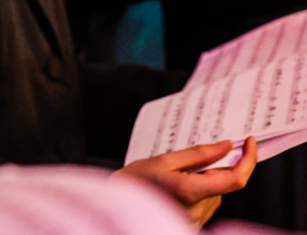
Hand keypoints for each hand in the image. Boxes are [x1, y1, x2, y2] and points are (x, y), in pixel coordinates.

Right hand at [114, 137, 256, 228]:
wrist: (117, 206)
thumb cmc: (134, 182)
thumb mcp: (163, 160)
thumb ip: (198, 154)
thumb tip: (227, 146)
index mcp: (190, 192)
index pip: (235, 178)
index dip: (247, 159)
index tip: (249, 142)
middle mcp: (197, 211)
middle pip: (222, 185)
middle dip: (212, 169)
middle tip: (187, 162)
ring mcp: (196, 221)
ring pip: (215, 194)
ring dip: (203, 181)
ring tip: (173, 177)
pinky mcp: (194, 224)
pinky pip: (206, 204)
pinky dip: (198, 192)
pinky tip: (175, 189)